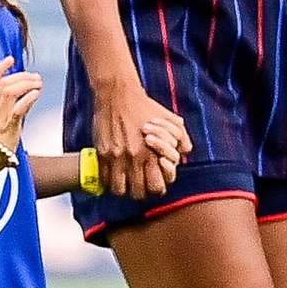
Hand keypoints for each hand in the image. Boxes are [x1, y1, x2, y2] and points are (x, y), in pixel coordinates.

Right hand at [0, 56, 42, 158]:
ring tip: (38, 84)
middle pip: (4, 83)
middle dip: (21, 76)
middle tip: (35, 77)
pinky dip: (28, 99)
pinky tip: (36, 94)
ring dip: (26, 84)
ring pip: (10, 92)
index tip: (10, 59)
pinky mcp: (8, 127)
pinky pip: (18, 109)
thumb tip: (28, 94)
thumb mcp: (0, 118)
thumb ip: (12, 105)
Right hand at [91, 80, 187, 198]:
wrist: (118, 94)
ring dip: (124, 189)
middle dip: (141, 192)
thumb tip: (185, 153)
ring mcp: (116, 158)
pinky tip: (113, 175)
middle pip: (139, 193)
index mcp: (153, 152)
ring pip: (120, 190)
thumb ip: (182, 138)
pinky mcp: (101, 154)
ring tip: (126, 182)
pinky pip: (104, 179)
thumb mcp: (172, 120)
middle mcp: (134, 158)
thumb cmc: (146, 107)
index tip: (154, 183)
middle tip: (140, 185)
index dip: (157, 188)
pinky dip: (109, 182)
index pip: (157, 187)